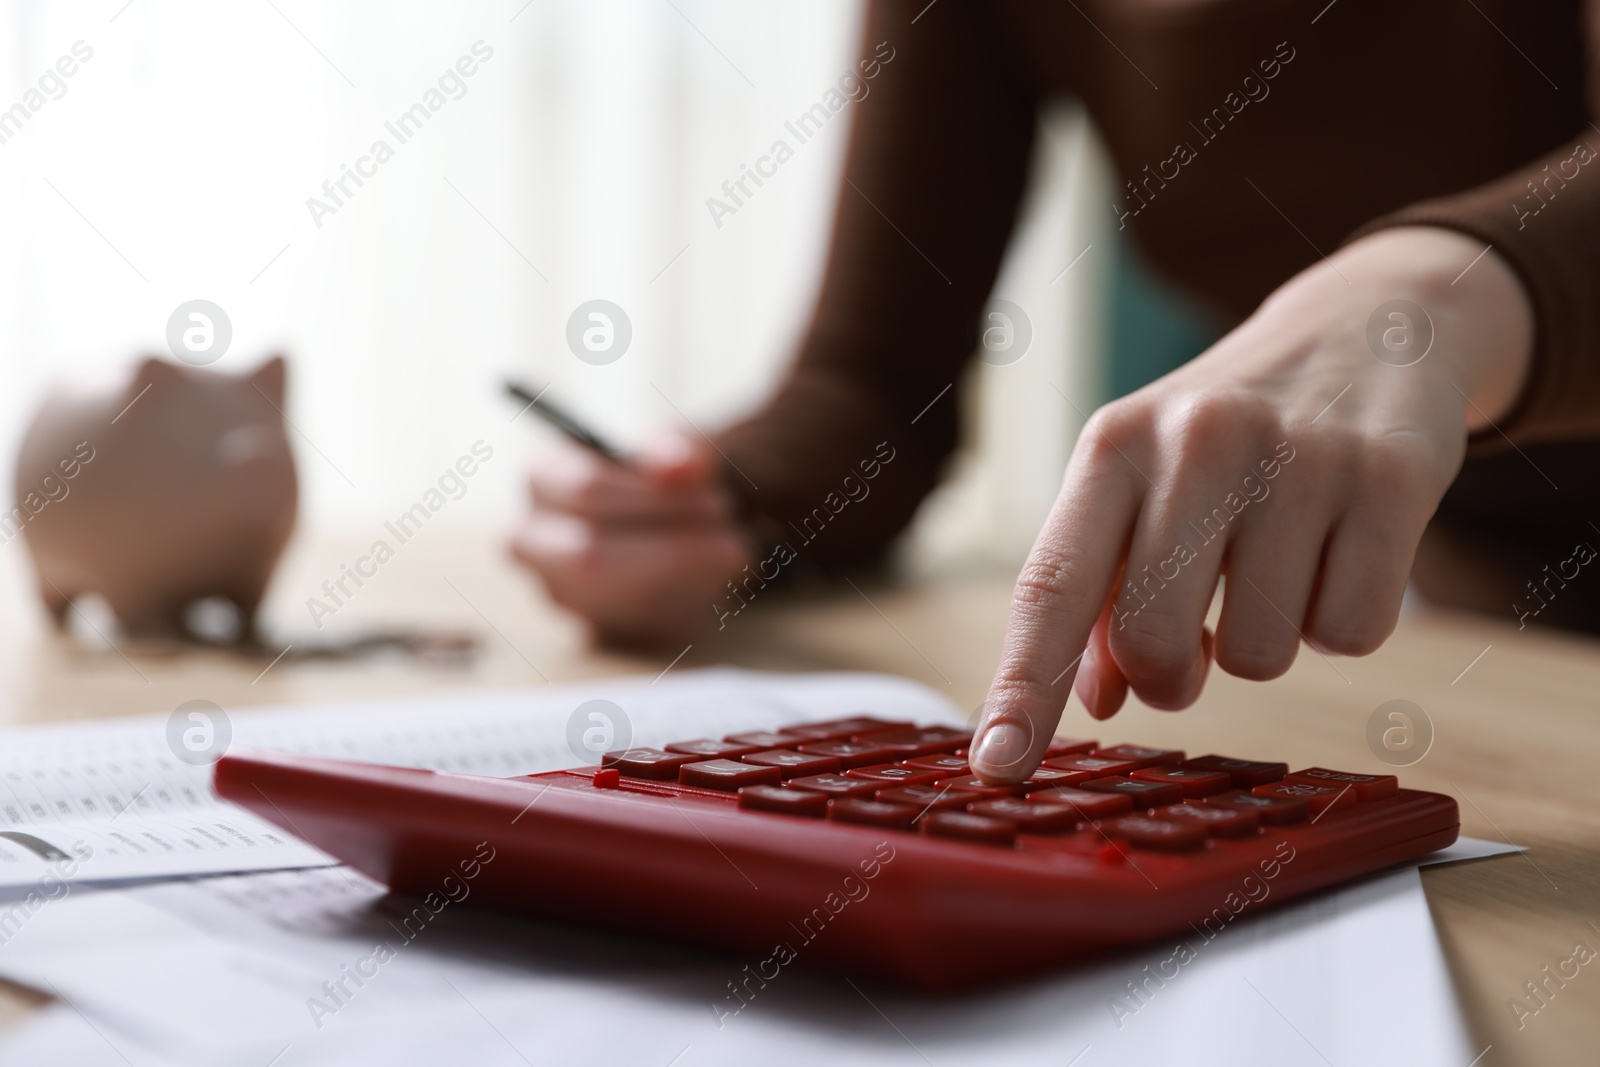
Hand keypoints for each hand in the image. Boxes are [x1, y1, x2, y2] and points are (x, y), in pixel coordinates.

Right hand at [509, 427, 754, 646]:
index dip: (652, 491)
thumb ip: (676, 449)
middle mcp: (534, 541)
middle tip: (723, 521)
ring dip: (689, 573)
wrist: (677, 519)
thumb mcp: (673, 447)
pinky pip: (645, 626)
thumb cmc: (664, 477)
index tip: (704, 485)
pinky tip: (714, 575)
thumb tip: (680, 465)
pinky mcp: (594, 628)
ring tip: (731, 546)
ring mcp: (559, 591)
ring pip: (620, 599)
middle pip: (588, 554)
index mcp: (543, 479)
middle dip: (669, 540)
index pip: (584, 489)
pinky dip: (691, 599)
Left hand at [970, 227, 1533, 781]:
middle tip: (1195, 648)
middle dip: (1172, 678)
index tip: (999, 768)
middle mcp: (1197, 440)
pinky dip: (1344, 620)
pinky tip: (1341, 552)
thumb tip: (1098, 701)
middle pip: (1155, 644)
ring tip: (1278, 564)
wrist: (1365, 327)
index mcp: (1113, 445)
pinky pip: (1352, 633)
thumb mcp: (1143, 483)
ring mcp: (1298, 457)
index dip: (1023, 687)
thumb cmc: (1228, 435)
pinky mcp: (1391, 478)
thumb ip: (1102, 591)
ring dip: (1265, 642)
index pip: (1051, 586)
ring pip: (1261, 655)